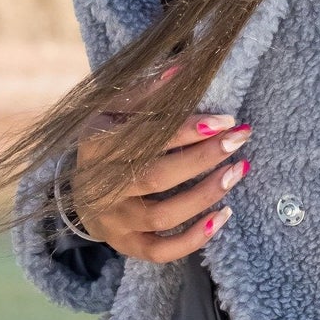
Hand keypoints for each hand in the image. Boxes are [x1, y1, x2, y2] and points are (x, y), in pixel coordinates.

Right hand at [66, 105, 251, 262]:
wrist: (80, 188)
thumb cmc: (109, 140)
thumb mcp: (116, 110)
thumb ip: (148, 92)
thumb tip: (183, 68)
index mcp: (95, 145)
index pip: (144, 138)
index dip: (187, 130)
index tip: (224, 120)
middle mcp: (100, 187)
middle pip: (156, 177)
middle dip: (203, 158)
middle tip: (239, 140)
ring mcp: (112, 221)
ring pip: (163, 215)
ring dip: (205, 195)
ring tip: (237, 171)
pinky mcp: (126, 245)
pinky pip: (161, 251)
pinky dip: (194, 239)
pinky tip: (224, 216)